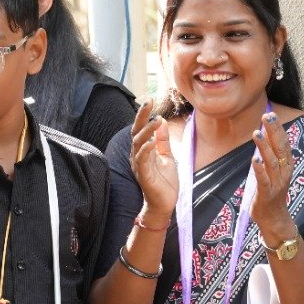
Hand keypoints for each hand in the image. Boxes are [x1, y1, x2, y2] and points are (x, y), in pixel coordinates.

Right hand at [130, 100, 178, 219]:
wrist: (164, 204)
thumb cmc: (164, 182)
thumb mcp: (167, 156)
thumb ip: (163, 140)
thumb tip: (162, 121)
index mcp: (143, 149)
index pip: (141, 128)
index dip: (144, 114)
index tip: (149, 99)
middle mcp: (138, 155)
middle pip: (136, 131)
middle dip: (141, 116)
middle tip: (148, 102)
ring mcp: (139, 164)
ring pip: (138, 143)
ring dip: (147, 130)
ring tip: (156, 120)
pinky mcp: (143, 175)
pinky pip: (142, 159)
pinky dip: (146, 149)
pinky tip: (152, 141)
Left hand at [250, 111, 296, 240]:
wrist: (275, 219)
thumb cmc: (271, 193)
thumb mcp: (274, 172)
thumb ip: (272, 155)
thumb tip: (265, 135)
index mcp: (287, 166)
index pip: (284, 143)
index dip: (278, 129)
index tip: (271, 115)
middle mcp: (284, 173)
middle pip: (281, 149)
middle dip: (274, 132)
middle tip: (267, 117)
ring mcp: (277, 184)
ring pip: (272, 162)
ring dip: (265, 147)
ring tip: (257, 133)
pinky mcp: (267, 195)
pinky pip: (264, 181)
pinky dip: (259, 170)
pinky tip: (254, 159)